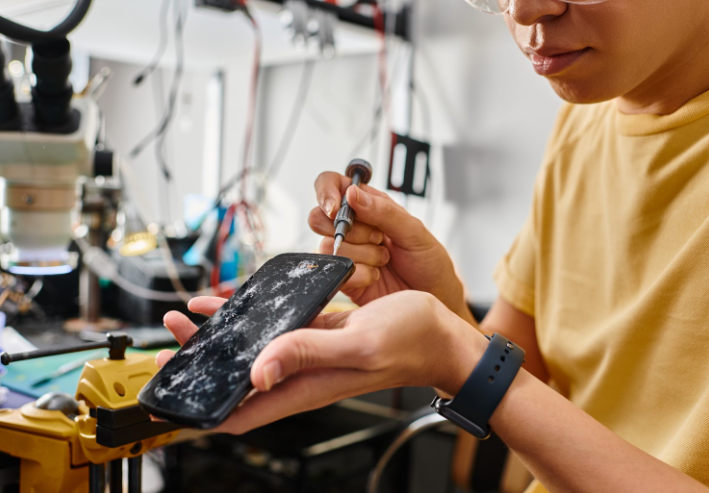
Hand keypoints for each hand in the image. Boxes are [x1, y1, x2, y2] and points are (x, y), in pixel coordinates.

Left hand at [159, 293, 486, 434]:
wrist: (441, 335)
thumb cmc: (411, 342)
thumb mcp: (357, 345)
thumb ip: (307, 354)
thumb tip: (257, 372)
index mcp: (306, 385)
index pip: (241, 411)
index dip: (201, 405)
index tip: (170, 388)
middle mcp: (302, 374)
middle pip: (236, 379)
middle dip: (199, 362)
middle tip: (170, 341)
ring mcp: (309, 355)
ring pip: (252, 352)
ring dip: (221, 338)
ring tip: (189, 318)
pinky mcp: (320, 334)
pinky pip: (276, 329)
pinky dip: (252, 319)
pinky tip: (239, 302)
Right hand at [309, 172, 468, 318]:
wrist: (433, 296)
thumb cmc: (428, 260)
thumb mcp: (414, 230)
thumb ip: (383, 211)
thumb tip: (351, 193)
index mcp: (367, 205)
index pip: (331, 185)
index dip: (325, 193)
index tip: (336, 210)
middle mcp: (351, 227)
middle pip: (319, 217)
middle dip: (350, 230)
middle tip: (378, 237)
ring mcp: (346, 252)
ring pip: (328, 246)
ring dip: (362, 254)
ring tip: (383, 260)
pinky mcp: (344, 278)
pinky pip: (335, 271)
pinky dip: (359, 274)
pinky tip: (376, 275)